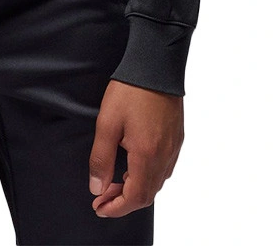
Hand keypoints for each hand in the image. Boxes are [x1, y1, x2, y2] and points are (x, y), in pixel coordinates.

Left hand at [87, 80, 183, 216]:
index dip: (115, 208)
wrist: (156, 64)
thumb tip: (97, 188)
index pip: (135, 198)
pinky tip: (134, 166)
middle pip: (147, 194)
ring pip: (156, 182)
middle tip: (102, 196)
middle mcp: (164, 156)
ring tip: (114, 182)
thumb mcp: (107, 123)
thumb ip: (101, 158)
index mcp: (147, 156)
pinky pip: (164, 168)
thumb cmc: (131, 91)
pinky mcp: (176, 137)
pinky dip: (147, 176)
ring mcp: (173, 147)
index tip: (99, 208)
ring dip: (135, 189)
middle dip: (123, 201)